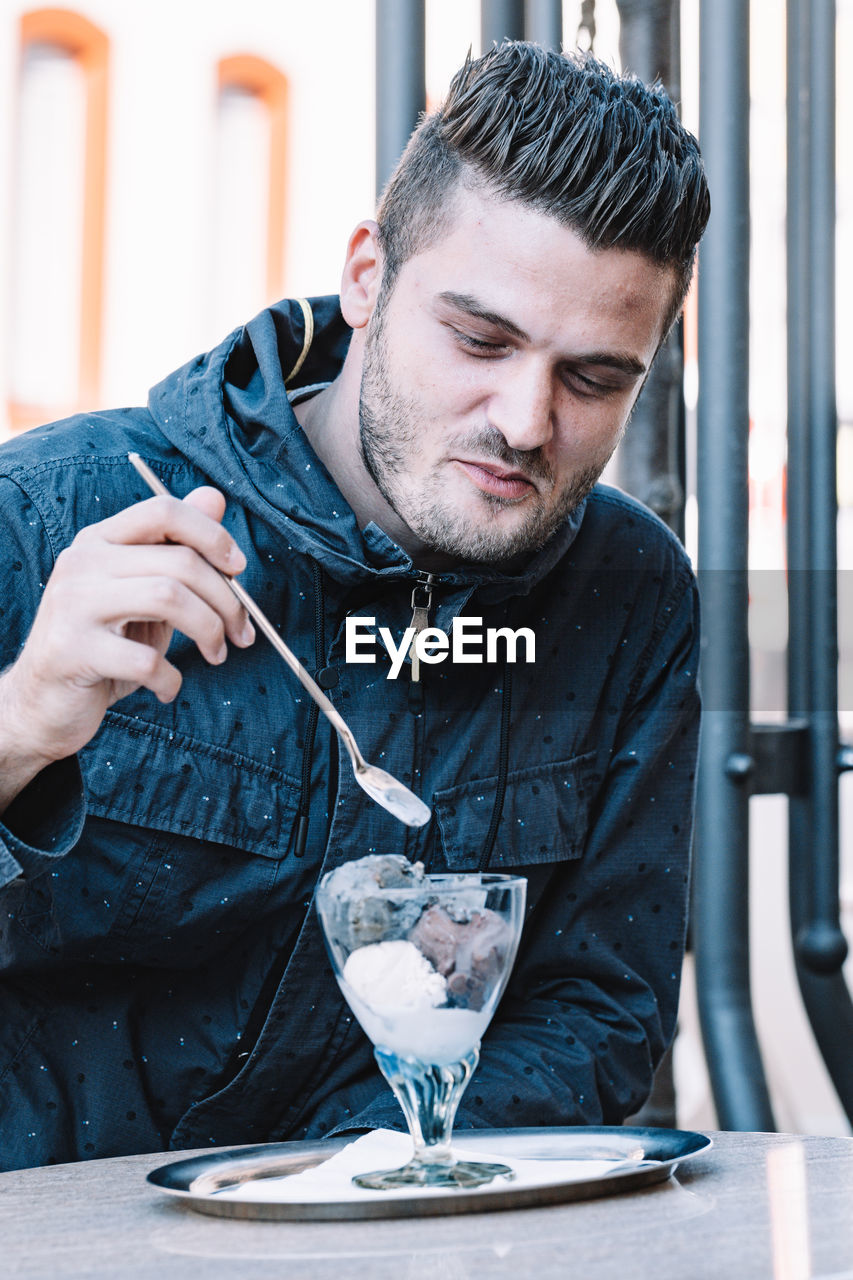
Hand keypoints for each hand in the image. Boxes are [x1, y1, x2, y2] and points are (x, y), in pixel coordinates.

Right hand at [0, 486, 254, 800]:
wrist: (44, 701)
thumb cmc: (106, 644)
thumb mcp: (145, 592)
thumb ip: (177, 548)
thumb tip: (215, 497)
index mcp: (100, 540)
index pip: (163, 510)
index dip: (212, 535)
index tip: (238, 568)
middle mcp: (82, 562)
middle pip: (179, 562)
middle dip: (227, 601)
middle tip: (241, 634)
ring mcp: (73, 604)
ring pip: (168, 598)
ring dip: (209, 632)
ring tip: (216, 655)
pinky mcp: (71, 650)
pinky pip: (146, 660)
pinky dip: (171, 679)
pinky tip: (168, 688)